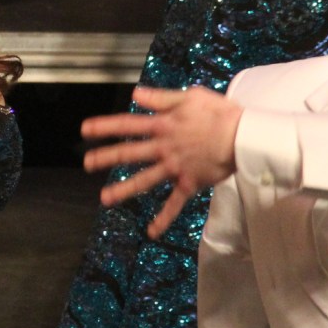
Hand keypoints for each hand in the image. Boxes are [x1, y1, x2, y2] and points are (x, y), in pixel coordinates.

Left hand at [82, 85, 241, 237]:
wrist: (243, 136)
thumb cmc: (220, 112)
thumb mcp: (190, 96)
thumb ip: (161, 97)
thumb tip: (135, 94)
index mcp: (163, 124)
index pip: (128, 124)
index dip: (105, 126)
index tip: (85, 130)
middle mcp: (164, 147)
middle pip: (129, 153)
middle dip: (105, 158)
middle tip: (86, 163)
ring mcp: (174, 167)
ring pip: (144, 180)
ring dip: (123, 189)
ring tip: (104, 198)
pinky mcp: (188, 183)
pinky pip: (174, 204)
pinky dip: (163, 219)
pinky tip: (151, 233)